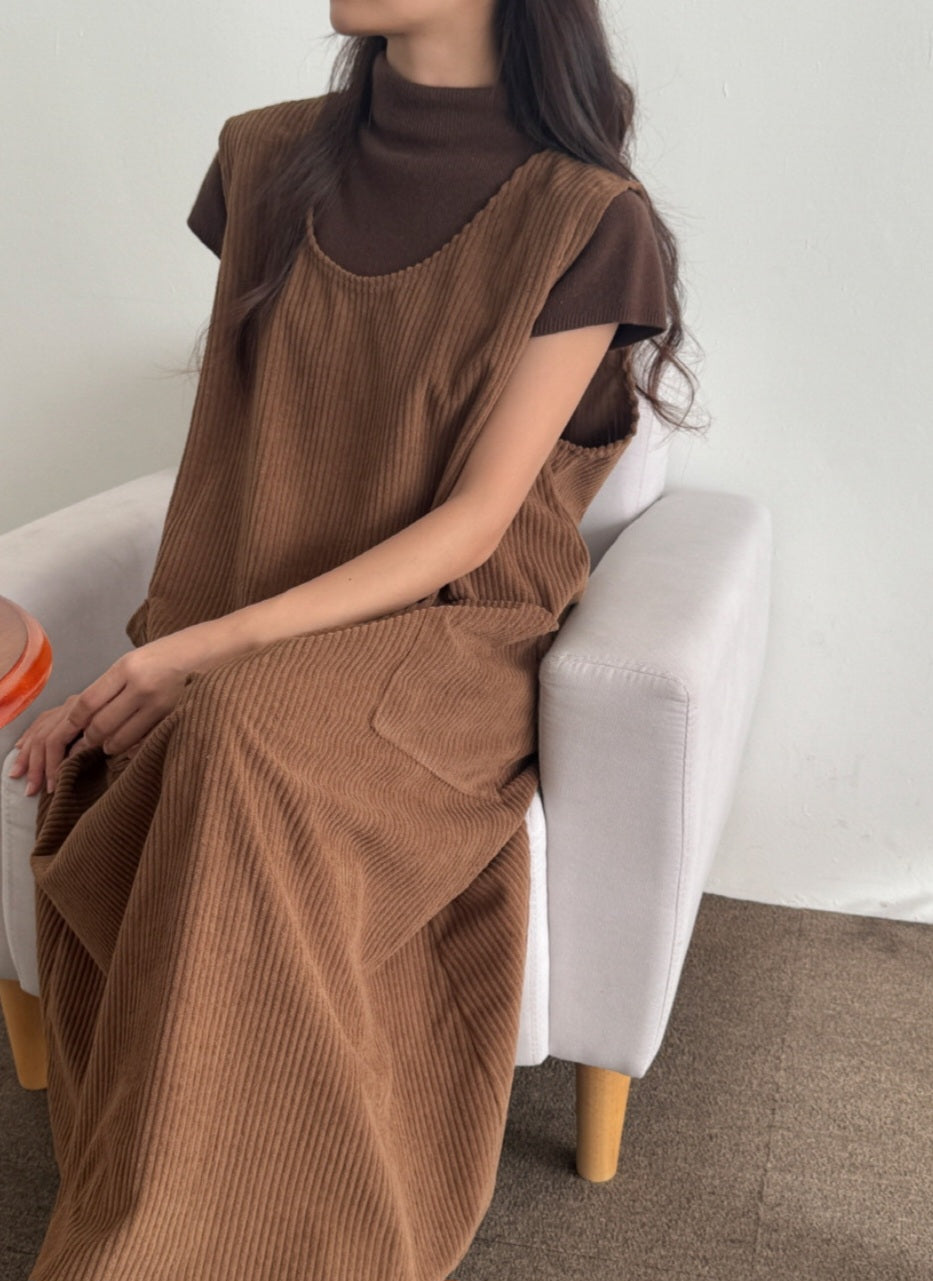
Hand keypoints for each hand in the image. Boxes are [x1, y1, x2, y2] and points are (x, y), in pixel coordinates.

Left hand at [8, 633, 199, 795]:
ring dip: (110, 746)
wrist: (223, 647)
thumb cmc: (182, 649)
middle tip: (87, 745)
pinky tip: (133, 745)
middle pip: (100, 724)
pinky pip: (145, 740)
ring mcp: (160, 703)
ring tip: (109, 747)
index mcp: (127, 666)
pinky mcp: (176, 717)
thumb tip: (95, 710)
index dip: (74, 723)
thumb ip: (120, 681)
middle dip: (90, 740)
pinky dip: (134, 746)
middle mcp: (140, 685)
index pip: (87, 702)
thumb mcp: (143, 656)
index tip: (70, 731)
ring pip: (121, 738)